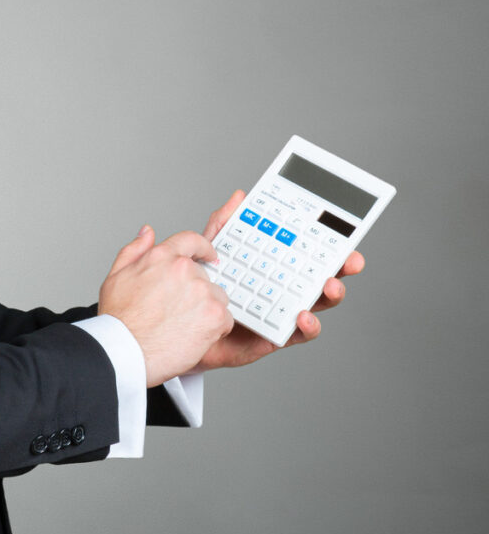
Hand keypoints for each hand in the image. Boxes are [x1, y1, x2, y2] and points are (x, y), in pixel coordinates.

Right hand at [99, 226, 233, 386]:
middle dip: (196, 292)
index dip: (202, 249)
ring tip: (182, 327)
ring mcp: (203, 292)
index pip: (191, 241)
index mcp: (162, 257)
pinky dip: (214, 329)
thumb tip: (148, 233)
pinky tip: (192, 337)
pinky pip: (225, 320)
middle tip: (178, 313)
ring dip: (206, 310)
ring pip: (216, 298)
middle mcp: (185, 270)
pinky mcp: (215, 315)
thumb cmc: (118, 320)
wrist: (125, 351)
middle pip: (205, 276)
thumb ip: (134, 250)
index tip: (209, 257)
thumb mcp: (116, 277)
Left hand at [191, 190, 366, 371]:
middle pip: (323, 276)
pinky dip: (308, 326)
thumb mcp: (211, 252)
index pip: (308, 252)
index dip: (330, 243)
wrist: (184, 326)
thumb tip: (240, 197)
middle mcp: (285, 288)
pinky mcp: (275, 336)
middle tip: (351, 260)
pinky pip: (298, 334)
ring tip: (330, 286)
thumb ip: (224, 225)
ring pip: (318, 304)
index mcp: (276, 266)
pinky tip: (303, 316)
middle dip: (342, 267)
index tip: (345, 234)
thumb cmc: (202, 289)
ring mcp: (283, 312)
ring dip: (332, 294)